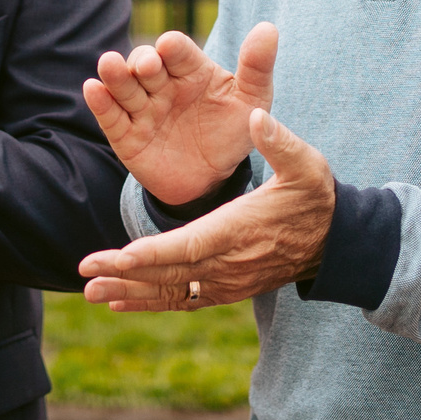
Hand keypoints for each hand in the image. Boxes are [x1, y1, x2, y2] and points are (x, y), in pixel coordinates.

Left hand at [79, 108, 333, 309]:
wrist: (335, 243)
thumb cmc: (316, 197)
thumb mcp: (307, 164)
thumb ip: (281, 141)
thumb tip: (255, 116)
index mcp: (240, 229)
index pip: (191, 244)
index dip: (154, 252)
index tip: (120, 257)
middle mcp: (228, 262)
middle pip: (170, 272)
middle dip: (125, 274)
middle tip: (85, 271)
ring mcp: (226, 282)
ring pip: (171, 291)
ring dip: (129, 293)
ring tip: (90, 292)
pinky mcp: (225, 291)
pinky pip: (182, 300)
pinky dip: (149, 302)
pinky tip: (118, 303)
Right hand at [84, 23, 277, 204]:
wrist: (213, 179)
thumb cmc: (232, 132)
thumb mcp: (252, 101)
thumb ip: (257, 66)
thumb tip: (268, 27)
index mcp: (191, 69)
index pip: (178, 51)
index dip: (173, 47)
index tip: (170, 46)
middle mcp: (162, 84)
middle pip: (145, 63)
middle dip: (143, 61)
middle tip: (147, 67)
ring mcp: (143, 109)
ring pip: (124, 86)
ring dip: (115, 74)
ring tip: (108, 64)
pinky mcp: (126, 135)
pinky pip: (110, 116)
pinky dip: (100, 101)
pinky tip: (93, 88)